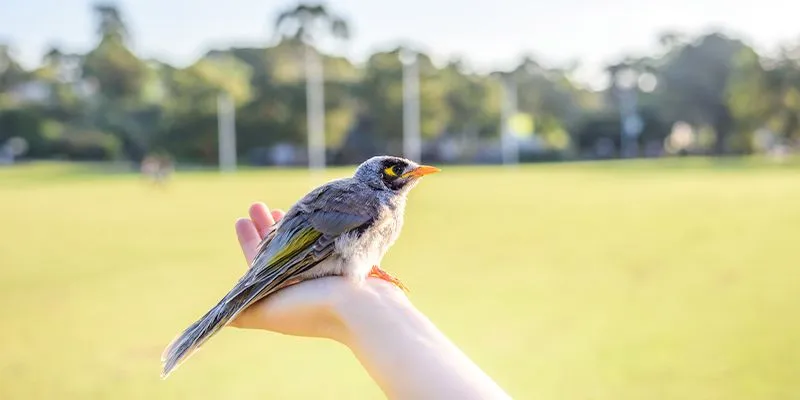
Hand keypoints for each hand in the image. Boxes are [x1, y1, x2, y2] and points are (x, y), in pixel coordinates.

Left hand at [228, 202, 364, 341]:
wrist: (363, 308)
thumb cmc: (313, 308)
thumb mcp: (268, 312)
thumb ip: (242, 313)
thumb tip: (218, 321)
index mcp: (283, 294)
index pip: (259, 264)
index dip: (250, 241)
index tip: (242, 219)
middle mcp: (302, 282)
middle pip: (279, 250)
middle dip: (265, 227)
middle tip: (256, 205)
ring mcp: (325, 271)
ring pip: (302, 243)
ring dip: (288, 223)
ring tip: (276, 206)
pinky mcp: (344, 261)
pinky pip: (325, 239)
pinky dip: (315, 226)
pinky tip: (312, 212)